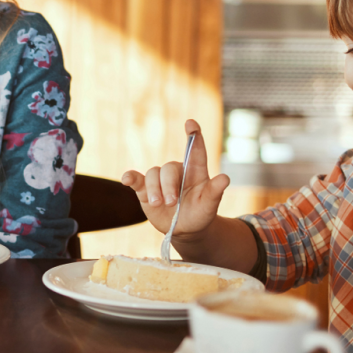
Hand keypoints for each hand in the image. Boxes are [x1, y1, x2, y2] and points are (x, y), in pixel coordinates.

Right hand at [121, 119, 229, 244]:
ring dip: (154, 190)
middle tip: (172, 203)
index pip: (195, 150)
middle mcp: (177, 172)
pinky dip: (130, 177)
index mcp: (195, 171)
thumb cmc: (200, 213)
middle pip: (169, 168)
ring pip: (153, 173)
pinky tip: (127, 179)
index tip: (191, 123)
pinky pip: (136, 178)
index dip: (194, 135)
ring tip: (159, 204)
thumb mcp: (210, 205)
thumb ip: (215, 192)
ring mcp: (160, 180)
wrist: (184, 229)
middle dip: (169, 185)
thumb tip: (225, 178)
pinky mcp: (145, 189)